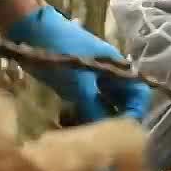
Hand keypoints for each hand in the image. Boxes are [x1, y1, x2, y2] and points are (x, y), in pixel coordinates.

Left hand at [5, 5, 152, 122]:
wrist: (31, 29)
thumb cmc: (61, 52)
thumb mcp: (79, 84)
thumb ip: (94, 109)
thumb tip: (105, 136)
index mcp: (117, 67)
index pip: (138, 94)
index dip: (135, 113)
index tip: (123, 134)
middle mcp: (109, 73)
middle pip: (122, 102)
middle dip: (116, 121)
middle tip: (105, 140)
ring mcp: (91, 78)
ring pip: (104, 104)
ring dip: (98, 120)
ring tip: (89, 135)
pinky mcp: (75, 83)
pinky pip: (87, 103)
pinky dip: (84, 115)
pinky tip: (73, 125)